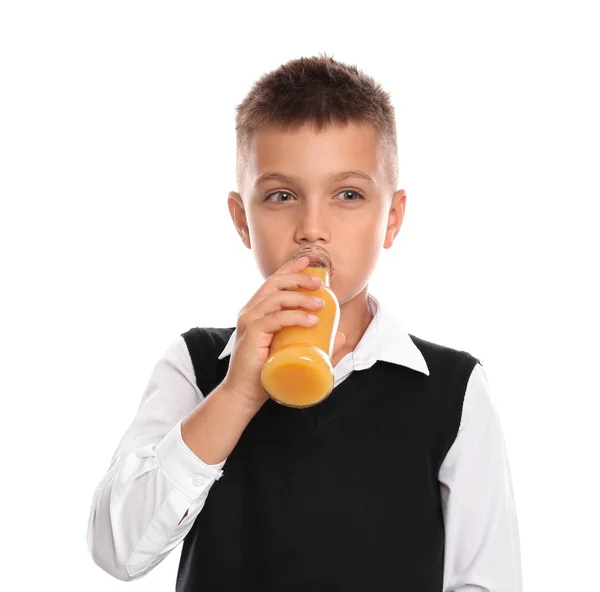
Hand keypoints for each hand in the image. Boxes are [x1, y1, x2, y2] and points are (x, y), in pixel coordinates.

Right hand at [222, 255, 346, 407]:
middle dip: (299, 277)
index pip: (274, 280)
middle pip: (274, 283)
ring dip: (301, 297)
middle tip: (320, 284)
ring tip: (321, 304)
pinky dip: (295, 317)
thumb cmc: (266, 371)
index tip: (311, 260)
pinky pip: (275, 319)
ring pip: (275, 298)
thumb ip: (318, 342)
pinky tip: (311, 320)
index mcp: (258, 309)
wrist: (245, 394)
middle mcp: (251, 311)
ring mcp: (250, 322)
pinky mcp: (252, 335)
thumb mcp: (294, 350)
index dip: (292, 267)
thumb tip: (342, 334)